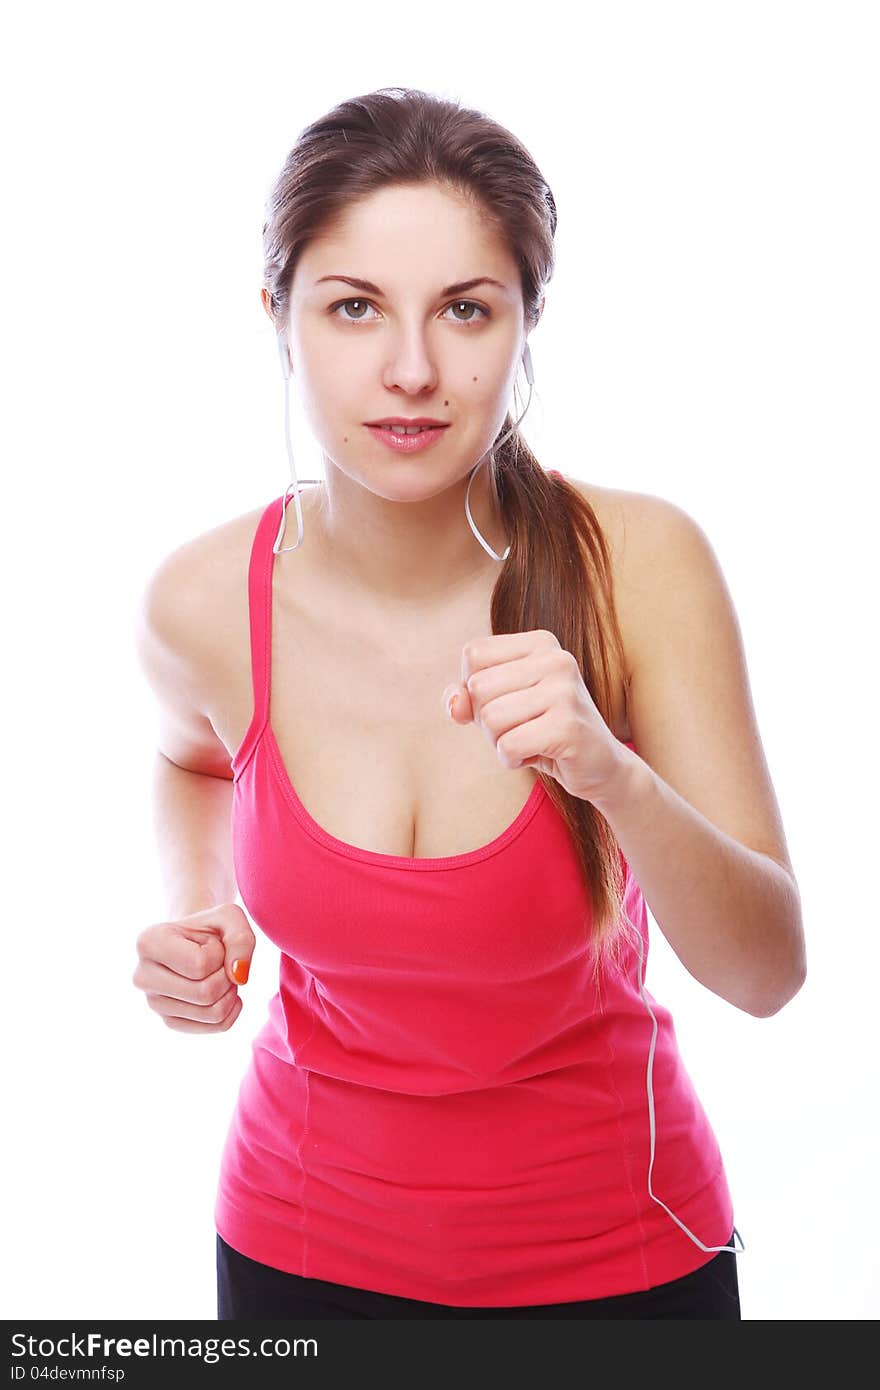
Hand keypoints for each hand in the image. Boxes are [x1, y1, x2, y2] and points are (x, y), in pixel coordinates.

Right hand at [132, 902, 255, 1033]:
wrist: (194, 942)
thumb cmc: (210, 928)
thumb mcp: (230, 918)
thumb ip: (240, 939)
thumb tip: (239, 976)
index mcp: (149, 942)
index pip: (199, 964)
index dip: (219, 953)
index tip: (211, 943)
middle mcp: (142, 976)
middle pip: (205, 994)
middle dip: (227, 976)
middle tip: (223, 962)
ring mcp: (153, 1003)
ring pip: (212, 1014)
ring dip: (230, 992)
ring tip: (220, 974)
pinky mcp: (169, 1021)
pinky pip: (217, 1026)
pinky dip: (232, 1009)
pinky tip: (224, 992)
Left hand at [441, 629, 629, 805]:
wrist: (598, 765)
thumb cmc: (541, 729)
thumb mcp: (499, 705)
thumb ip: (466, 697)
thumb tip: (454, 704)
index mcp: (540, 643)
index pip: (473, 655)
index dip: (474, 688)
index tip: (506, 702)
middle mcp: (556, 659)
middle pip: (478, 687)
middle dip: (487, 720)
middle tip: (520, 728)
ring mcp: (565, 691)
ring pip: (490, 719)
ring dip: (499, 742)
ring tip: (529, 741)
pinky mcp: (567, 726)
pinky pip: (507, 746)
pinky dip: (511, 760)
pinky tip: (538, 755)